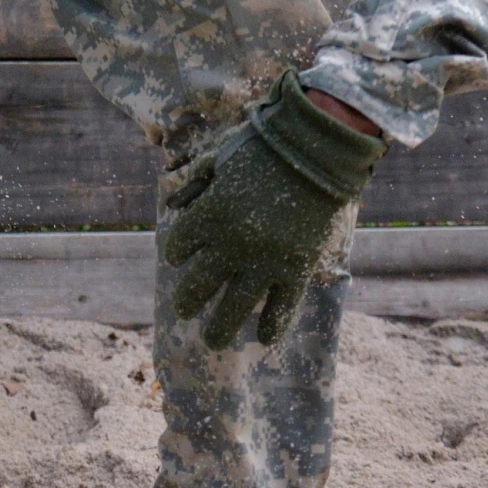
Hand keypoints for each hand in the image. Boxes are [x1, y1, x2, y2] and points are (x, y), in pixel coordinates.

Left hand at [164, 69, 384, 348]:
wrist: (317, 151)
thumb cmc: (264, 147)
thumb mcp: (219, 157)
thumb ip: (194, 184)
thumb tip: (171, 207)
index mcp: (209, 214)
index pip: (180, 246)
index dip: (176, 252)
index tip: (177, 257)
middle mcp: (232, 245)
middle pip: (200, 282)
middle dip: (188, 299)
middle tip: (183, 311)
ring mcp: (266, 262)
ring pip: (236, 306)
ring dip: (220, 327)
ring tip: (211, 341)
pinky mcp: (298, 269)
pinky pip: (283, 307)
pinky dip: (274, 324)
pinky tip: (264, 339)